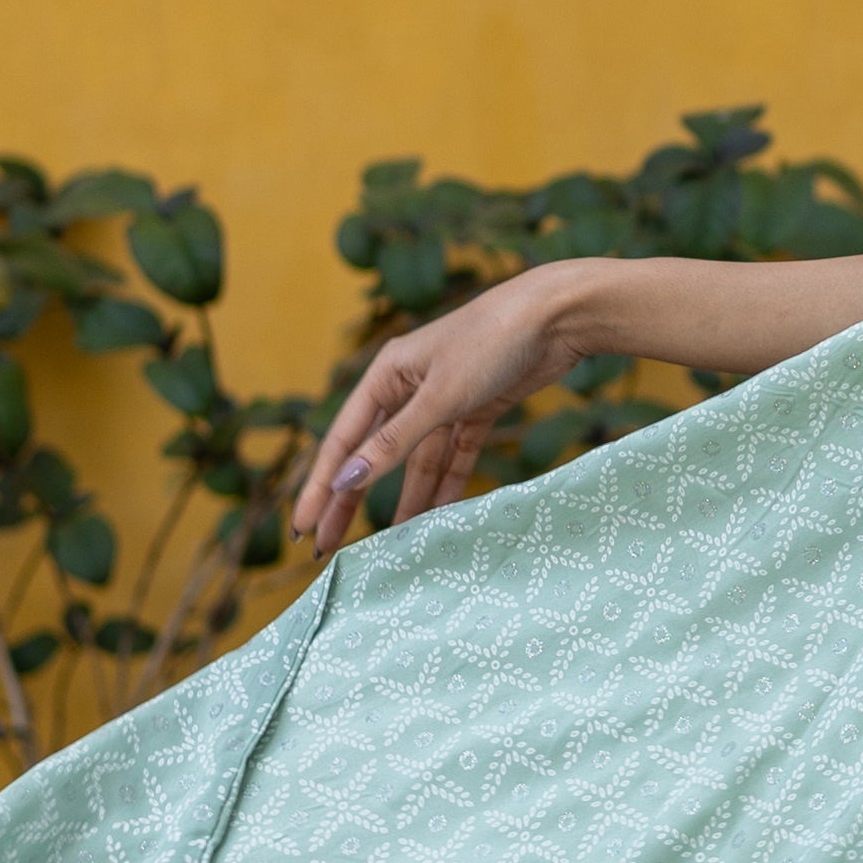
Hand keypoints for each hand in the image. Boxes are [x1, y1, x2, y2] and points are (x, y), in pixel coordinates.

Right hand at [289, 267, 590, 548]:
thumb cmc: (492, 342)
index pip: (343, 441)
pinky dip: (448, 482)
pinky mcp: (478, 408)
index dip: (322, 487)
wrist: (558, 316)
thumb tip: (347, 480)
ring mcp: (444, 399)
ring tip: (390, 542)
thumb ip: (396, 441)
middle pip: (374, 454)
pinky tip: (438, 514)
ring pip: (416, 459)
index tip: (303, 526)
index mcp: (386, 375)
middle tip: (329, 545)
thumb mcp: (440, 397)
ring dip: (406, 497)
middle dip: (352, 499)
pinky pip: (454, 454)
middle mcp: (409, 387)